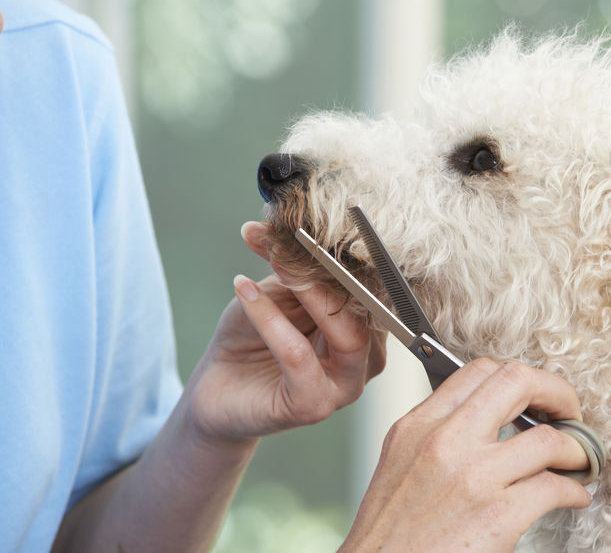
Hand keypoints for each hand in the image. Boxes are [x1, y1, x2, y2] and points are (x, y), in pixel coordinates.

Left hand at [186, 222, 385, 441]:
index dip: (347, 253)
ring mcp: (345, 387)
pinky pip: (298, 356)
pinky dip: (271, 320)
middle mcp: (366, 359)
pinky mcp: (313, 405)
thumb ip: (285, 264)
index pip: (372, 287)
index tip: (316, 225)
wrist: (218, 387)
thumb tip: (270, 227)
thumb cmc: (253, 339)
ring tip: (274, 264)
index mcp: (368, 329)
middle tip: (297, 242)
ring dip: (308, 292)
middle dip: (334, 271)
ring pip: (345, 334)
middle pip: (369, 310)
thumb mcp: (273, 291)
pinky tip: (245, 292)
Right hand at [342, 358, 592, 552]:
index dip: (521, 378)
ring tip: (578, 460)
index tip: (536, 397)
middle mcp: (444, 441)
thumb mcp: (401, 463)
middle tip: (570, 413)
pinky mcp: (497, 515)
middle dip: (558, 392)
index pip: (480, 371)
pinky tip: (572, 497)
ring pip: (549, 439)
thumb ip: (438, 434)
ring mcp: (472, 477)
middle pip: (518, 382)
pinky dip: (574, 492)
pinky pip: (555, 488)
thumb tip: (485, 419)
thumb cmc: (390, 533)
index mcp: (419, 425)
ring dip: (576, 449)